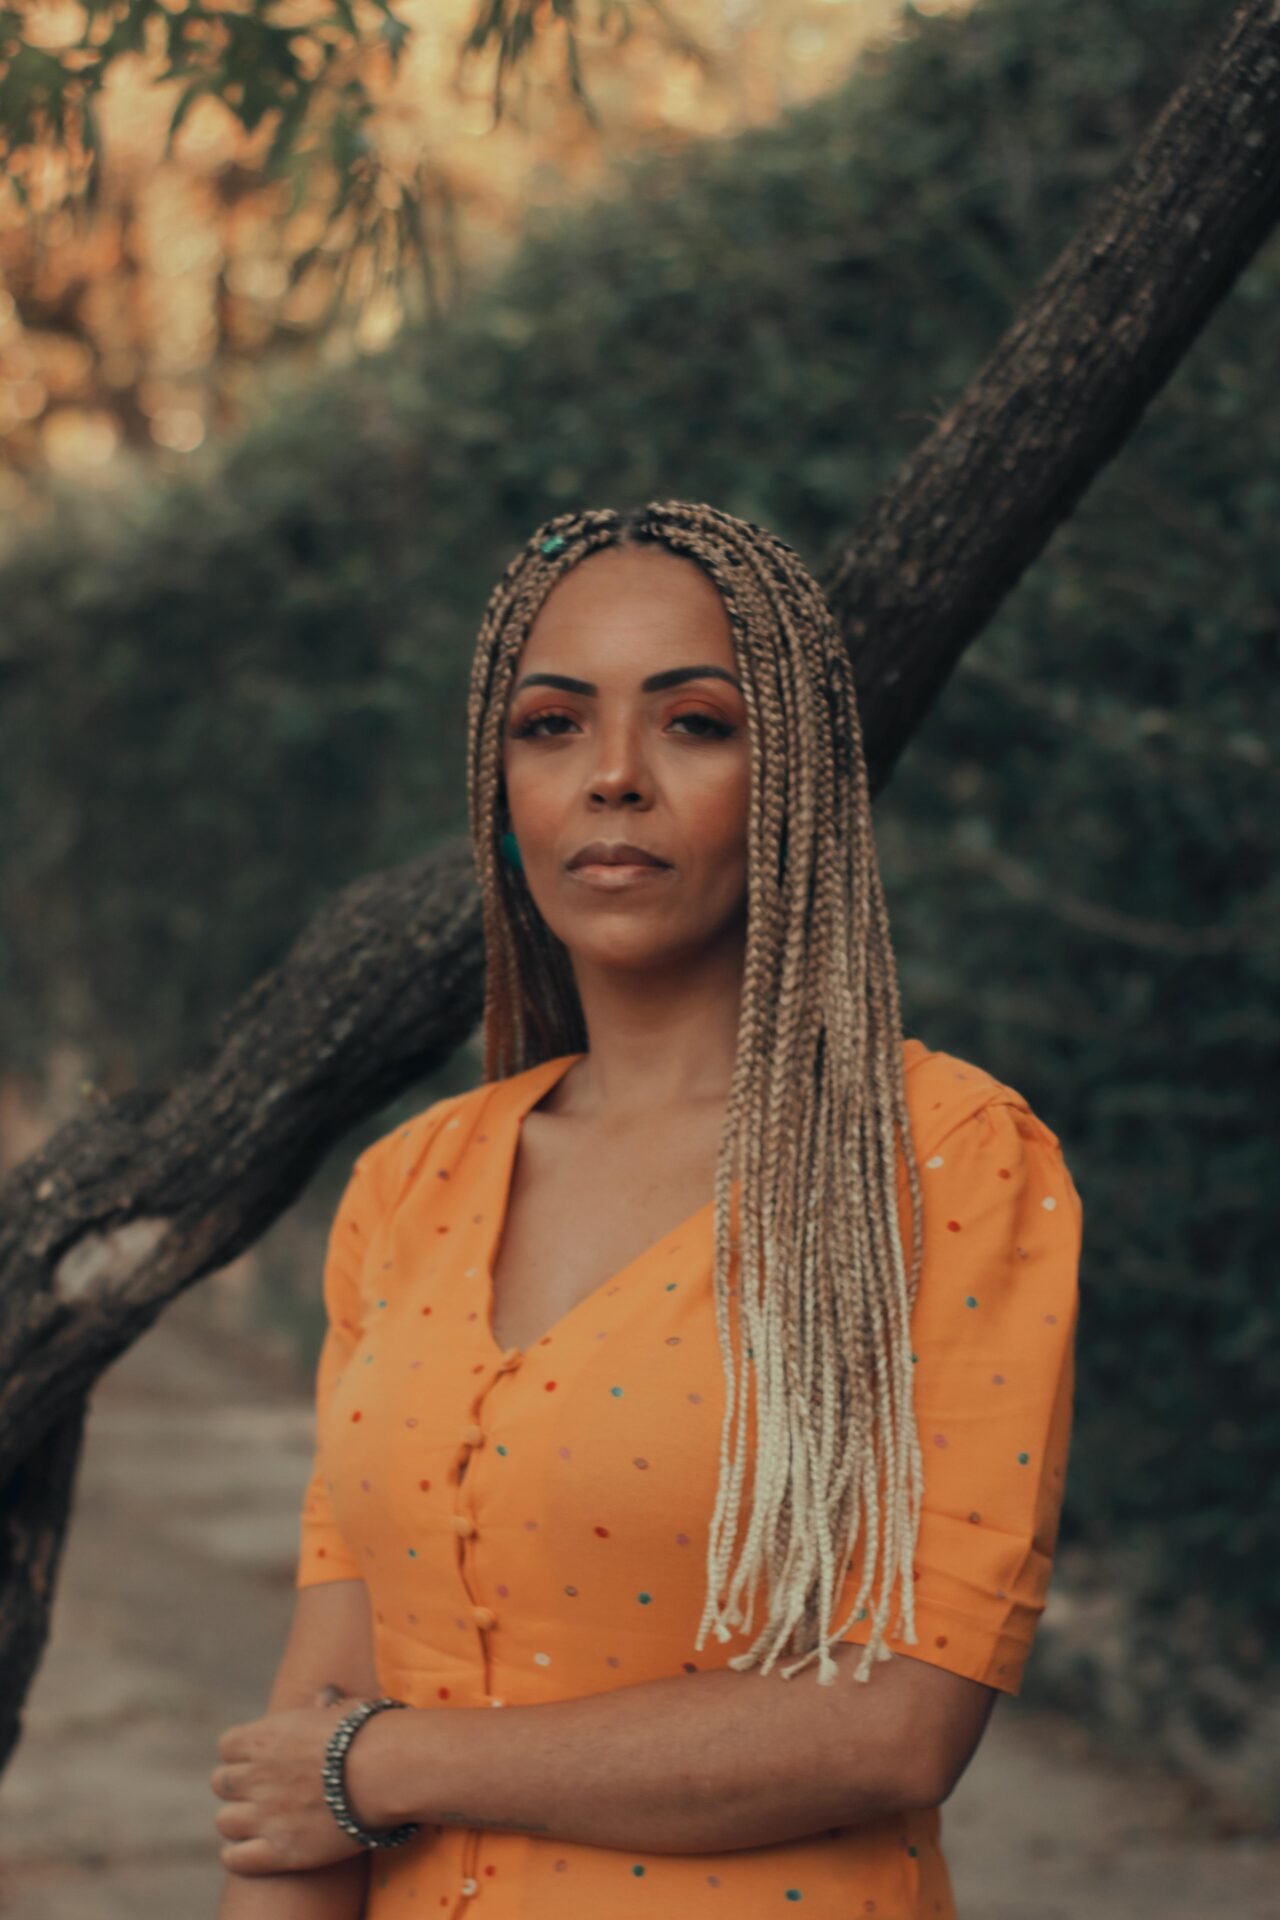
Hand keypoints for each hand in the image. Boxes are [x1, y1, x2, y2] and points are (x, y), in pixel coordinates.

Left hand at [212, 1686, 380, 1876]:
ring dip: (239, 1821)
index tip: (259, 1760)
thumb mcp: (342, 1710)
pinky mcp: (279, 1850)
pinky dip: (239, 1856)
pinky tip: (254, 1851)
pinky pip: (235, 1859)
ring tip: (261, 1822)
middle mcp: (258, 1774)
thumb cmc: (371, 1733)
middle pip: (221, 1782)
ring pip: (224, 1821)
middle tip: (262, 1792)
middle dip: (238, 1787)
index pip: (227, 1745)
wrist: (387, 1770)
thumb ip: (323, 1708)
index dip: (242, 1753)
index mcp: (267, 1736)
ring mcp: (265, 1814)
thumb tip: (324, 1696)